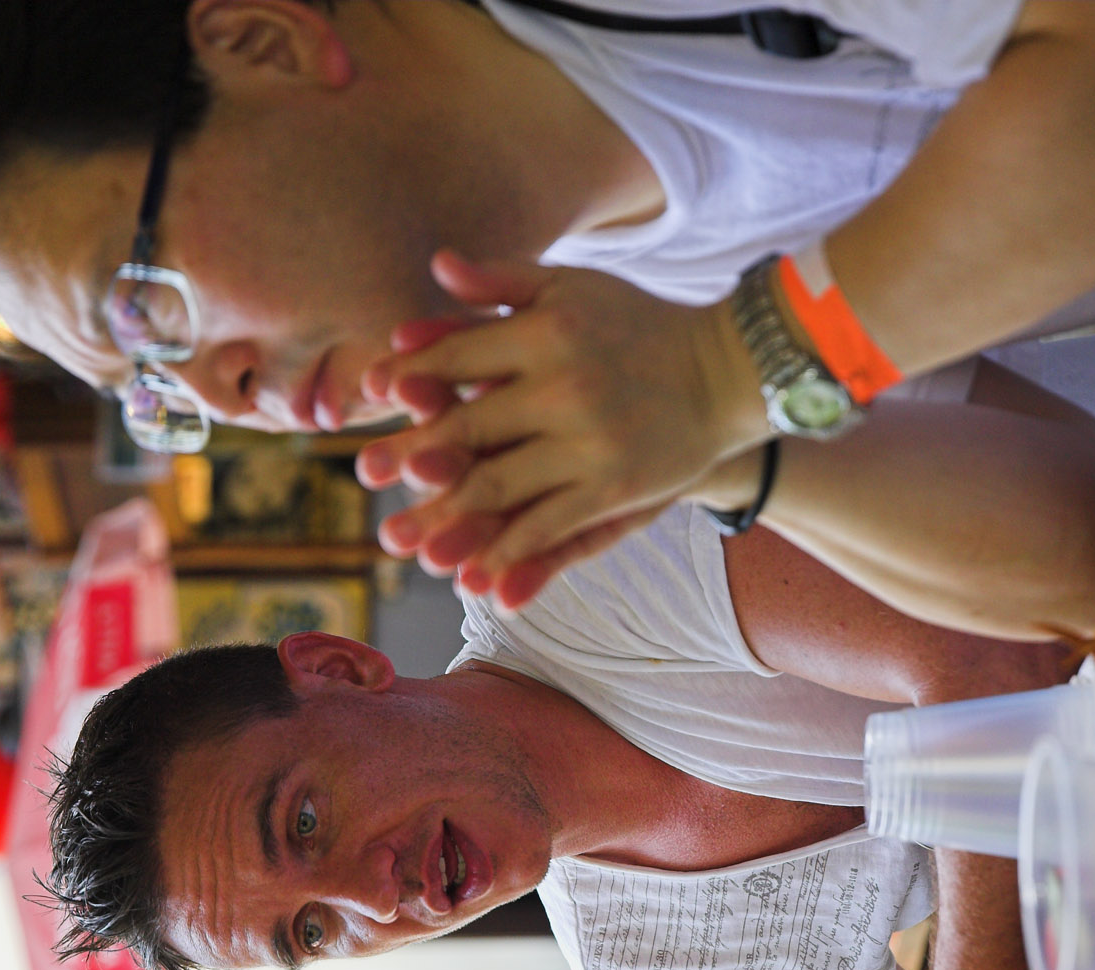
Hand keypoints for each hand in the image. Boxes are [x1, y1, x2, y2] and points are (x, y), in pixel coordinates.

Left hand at [354, 250, 766, 608]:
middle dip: (412, 456)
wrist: (728, 371)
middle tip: (366, 475)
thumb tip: (436, 267)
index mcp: (547, 333)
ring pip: (499, 488)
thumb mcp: (574, 287)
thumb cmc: (637, 324)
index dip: (412, 376)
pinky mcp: (616, 488)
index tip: (376, 395)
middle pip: (469, 429)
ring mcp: (590, 444)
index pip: (459, 357)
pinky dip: (510, 555)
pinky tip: (476, 577)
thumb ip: (502, 281)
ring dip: (446, 519)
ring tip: (407, 541)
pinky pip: (550, 526)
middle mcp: (564, 388)